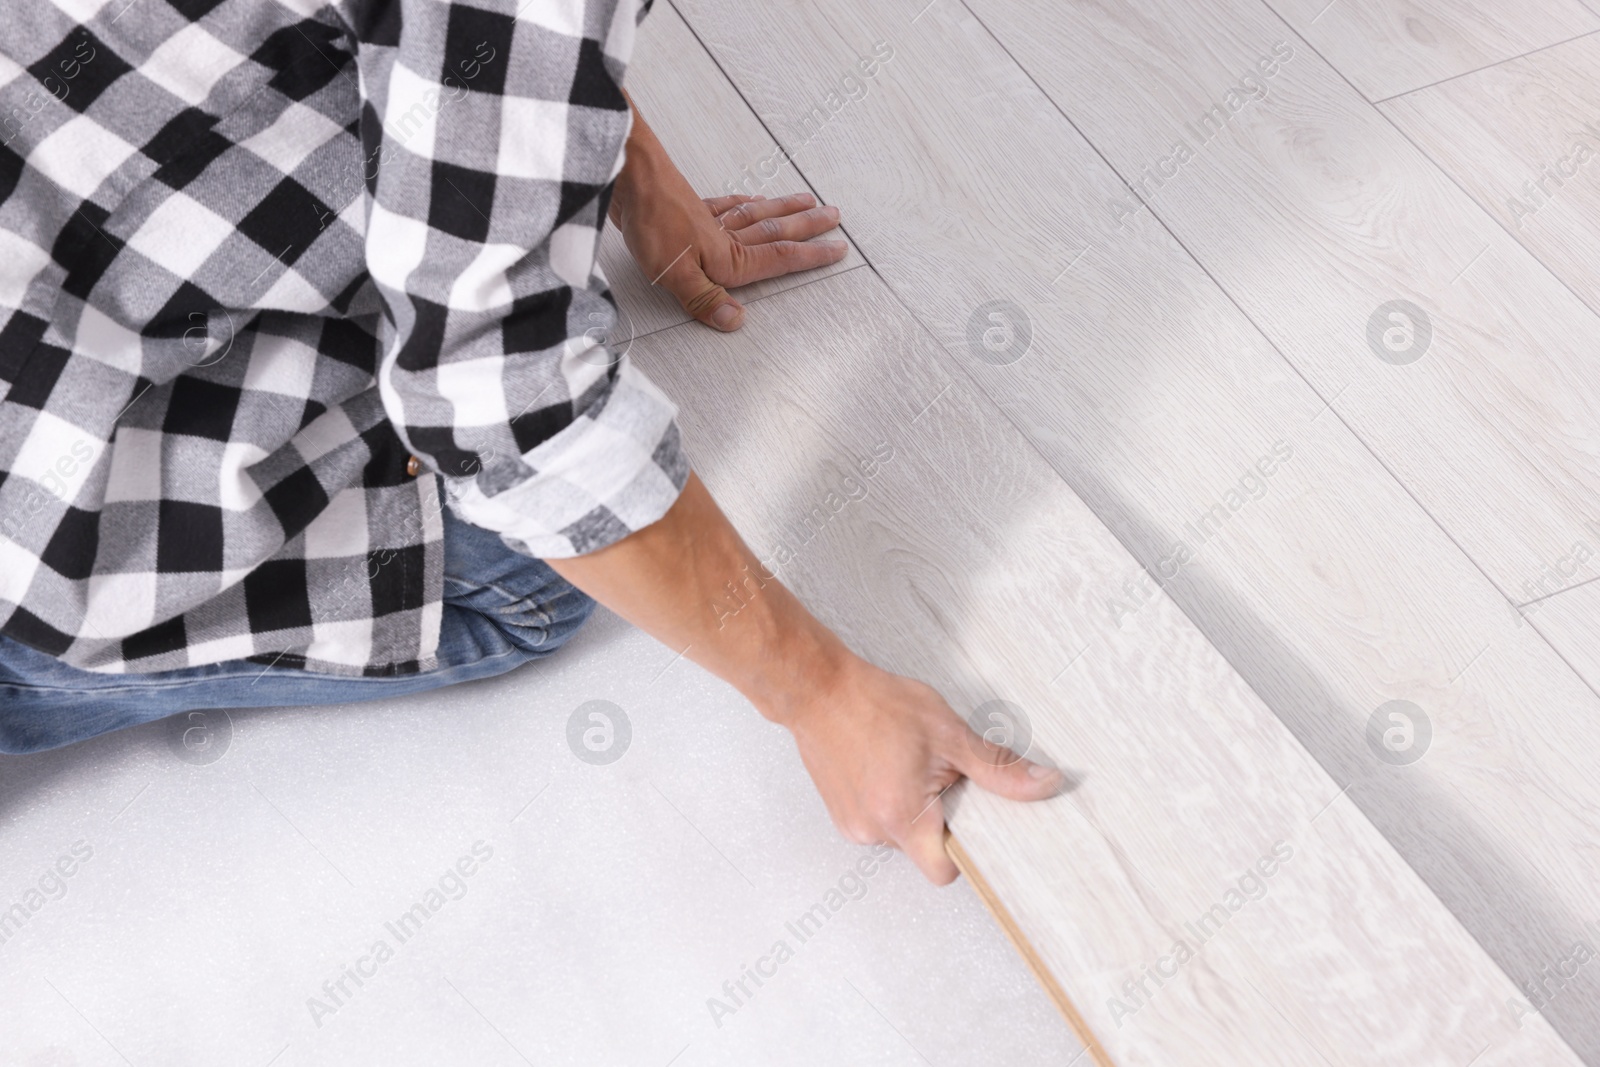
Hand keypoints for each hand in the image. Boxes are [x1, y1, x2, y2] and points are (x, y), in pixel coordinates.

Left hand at [610, 94, 847, 330]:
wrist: (629, 179)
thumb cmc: (651, 224)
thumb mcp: (674, 274)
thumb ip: (705, 299)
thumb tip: (735, 321)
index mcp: (728, 257)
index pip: (779, 259)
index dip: (810, 256)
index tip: (837, 249)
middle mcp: (725, 236)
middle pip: (775, 231)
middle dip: (806, 226)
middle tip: (834, 217)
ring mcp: (709, 219)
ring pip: (756, 215)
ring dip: (783, 209)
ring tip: (807, 201)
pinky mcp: (689, 207)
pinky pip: (726, 204)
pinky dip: (742, 202)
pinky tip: (752, 199)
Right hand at [773, 654, 1065, 883]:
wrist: (818, 689)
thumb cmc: (876, 705)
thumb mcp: (949, 732)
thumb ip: (998, 767)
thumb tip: (1045, 782)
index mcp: (904, 816)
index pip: (944, 872)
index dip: (965, 854)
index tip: (976, 829)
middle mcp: (873, 830)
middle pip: (924, 851)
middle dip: (940, 820)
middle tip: (942, 777)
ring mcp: (851, 825)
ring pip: (902, 835)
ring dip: (914, 809)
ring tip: (909, 765)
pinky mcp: (840, 814)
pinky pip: (878, 822)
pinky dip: (891, 802)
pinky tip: (889, 766)